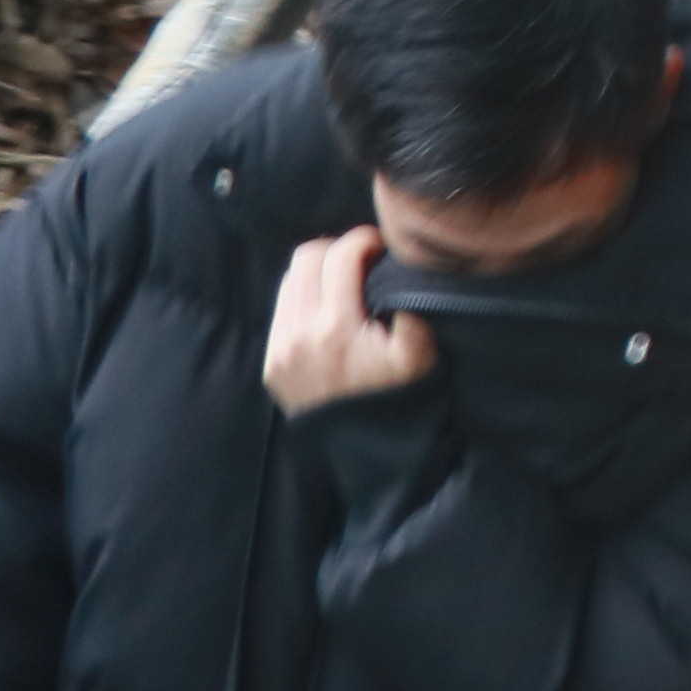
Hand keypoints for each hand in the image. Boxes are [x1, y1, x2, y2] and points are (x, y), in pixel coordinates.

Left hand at [261, 227, 434, 410]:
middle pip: (306, 258)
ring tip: (344, 283)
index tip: (381, 247)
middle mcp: (299, 334)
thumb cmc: (397, 398)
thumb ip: (411, 310)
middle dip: (336, 250)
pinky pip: (280, 311)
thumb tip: (397, 275)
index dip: (364, 240)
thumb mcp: (418, 356)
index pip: (340, 256)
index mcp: (336, 327)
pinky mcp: (271, 363)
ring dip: (316, 272)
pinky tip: (326, 310)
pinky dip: (302, 299)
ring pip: (288, 280)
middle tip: (362, 261)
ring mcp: (280, 349)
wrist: (366, 449)